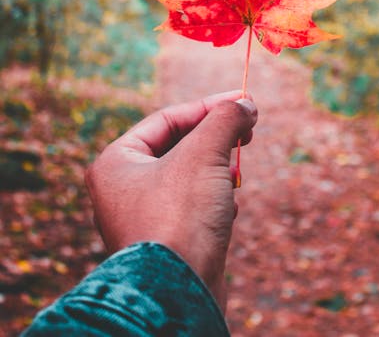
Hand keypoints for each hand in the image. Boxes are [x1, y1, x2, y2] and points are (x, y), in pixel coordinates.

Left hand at [85, 91, 257, 307]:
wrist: (178, 293)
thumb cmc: (179, 217)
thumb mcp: (204, 154)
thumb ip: (224, 120)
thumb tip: (246, 103)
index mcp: (116, 163)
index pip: (166, 120)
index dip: (208, 106)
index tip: (243, 101)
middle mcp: (122, 190)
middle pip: (178, 146)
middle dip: (215, 138)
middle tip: (248, 129)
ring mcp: (143, 218)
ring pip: (189, 177)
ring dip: (218, 169)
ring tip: (237, 170)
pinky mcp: (166, 243)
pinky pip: (193, 208)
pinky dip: (215, 201)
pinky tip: (231, 207)